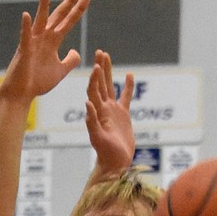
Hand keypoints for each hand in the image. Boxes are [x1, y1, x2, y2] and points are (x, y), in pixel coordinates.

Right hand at [0, 0, 89, 103]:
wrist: (21, 93)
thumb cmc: (37, 82)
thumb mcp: (60, 71)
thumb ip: (70, 61)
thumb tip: (76, 51)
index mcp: (53, 41)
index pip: (69, 21)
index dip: (78, 9)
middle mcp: (44, 37)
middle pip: (59, 15)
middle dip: (70, 1)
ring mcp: (33, 42)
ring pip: (40, 20)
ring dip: (42, 6)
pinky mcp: (24, 51)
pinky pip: (25, 37)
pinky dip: (25, 26)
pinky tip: (27, 15)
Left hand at [86, 50, 134, 173]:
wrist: (115, 163)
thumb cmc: (106, 154)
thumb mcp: (98, 138)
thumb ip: (91, 121)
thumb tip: (87, 103)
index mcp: (97, 113)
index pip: (94, 91)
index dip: (94, 79)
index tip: (96, 66)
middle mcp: (104, 109)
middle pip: (100, 83)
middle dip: (99, 68)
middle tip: (99, 52)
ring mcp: (113, 111)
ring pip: (110, 86)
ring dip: (108, 71)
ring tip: (106, 55)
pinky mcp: (123, 115)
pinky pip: (125, 97)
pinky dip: (127, 86)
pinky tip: (129, 75)